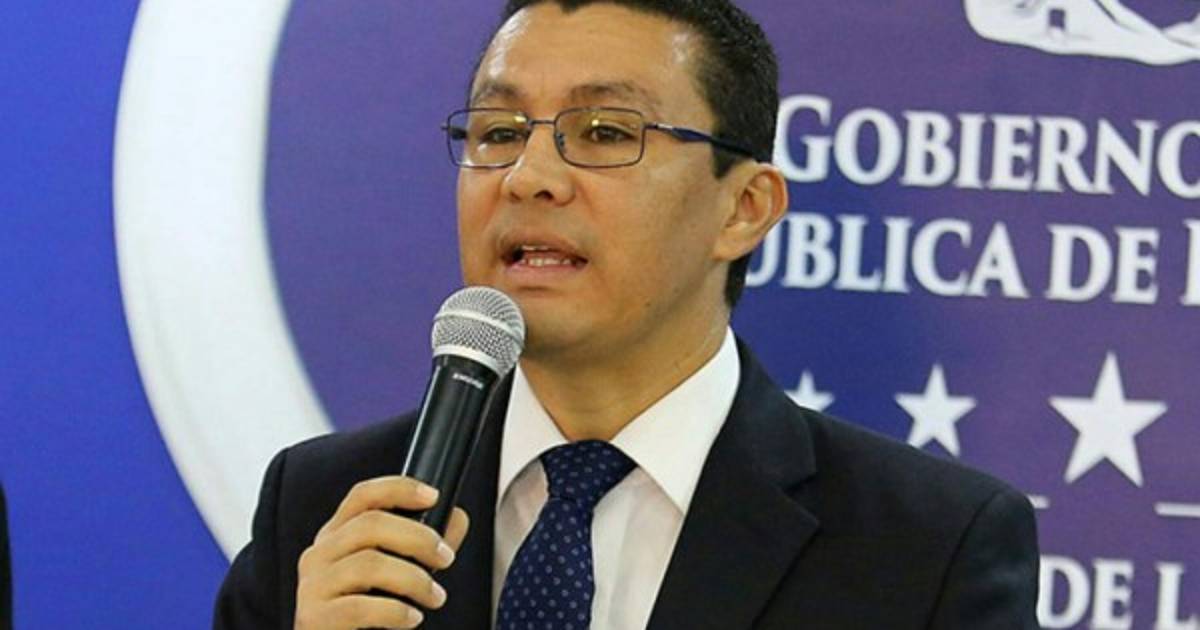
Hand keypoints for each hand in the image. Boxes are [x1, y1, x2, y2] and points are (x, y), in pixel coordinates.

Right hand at [294, 477, 469, 628]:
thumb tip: (456, 518)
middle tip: (446, 557)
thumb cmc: (366, 614)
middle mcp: (319, 554)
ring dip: (414, 579)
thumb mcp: (395, 574)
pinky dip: (395, 611)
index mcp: (336, 536)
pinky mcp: (314, 618)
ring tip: (435, 597)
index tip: (433, 496)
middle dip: (418, 538)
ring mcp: (313, 585)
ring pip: (368, 564)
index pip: (363, 495)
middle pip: (369, 524)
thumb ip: (422, 546)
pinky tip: (412, 618)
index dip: (399, 488)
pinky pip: (360, 607)